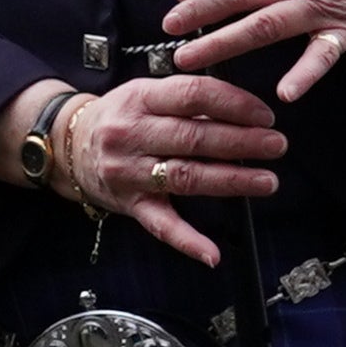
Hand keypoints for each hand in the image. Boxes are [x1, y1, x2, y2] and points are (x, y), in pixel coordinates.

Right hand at [39, 71, 291, 268]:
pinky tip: (213, 253)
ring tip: (267, 181)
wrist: (67, 144)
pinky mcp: (129, 205)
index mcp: (139, 99)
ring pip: (184, 176)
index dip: (234, 104)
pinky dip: (187, 241)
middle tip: (277, 145)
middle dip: (242, 142)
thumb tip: (243, 112)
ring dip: (230, 181)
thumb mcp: (145, 93)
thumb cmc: (119, 116)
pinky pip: (160, 225)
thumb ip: (186, 100)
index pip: (193, 96)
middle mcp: (131, 135)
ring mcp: (129, 172)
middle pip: (193, 137)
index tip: (265, 114)